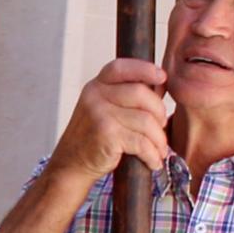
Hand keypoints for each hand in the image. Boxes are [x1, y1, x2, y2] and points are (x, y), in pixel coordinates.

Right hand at [54, 60, 175, 182]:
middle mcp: (96, 96)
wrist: (71, 163)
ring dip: (158, 139)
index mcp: (96, 86)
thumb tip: (159, 87)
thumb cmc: (92, 138)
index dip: (144, 69)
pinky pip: (141, 142)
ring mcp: (100, 114)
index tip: (162, 77)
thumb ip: (125, 96)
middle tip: (162, 126)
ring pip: (146, 120)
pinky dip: (152, 154)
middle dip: (159, 112)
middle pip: (141, 93)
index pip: (121, 68)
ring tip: (159, 149)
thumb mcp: (103, 108)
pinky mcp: (107, 135)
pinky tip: (153, 160)